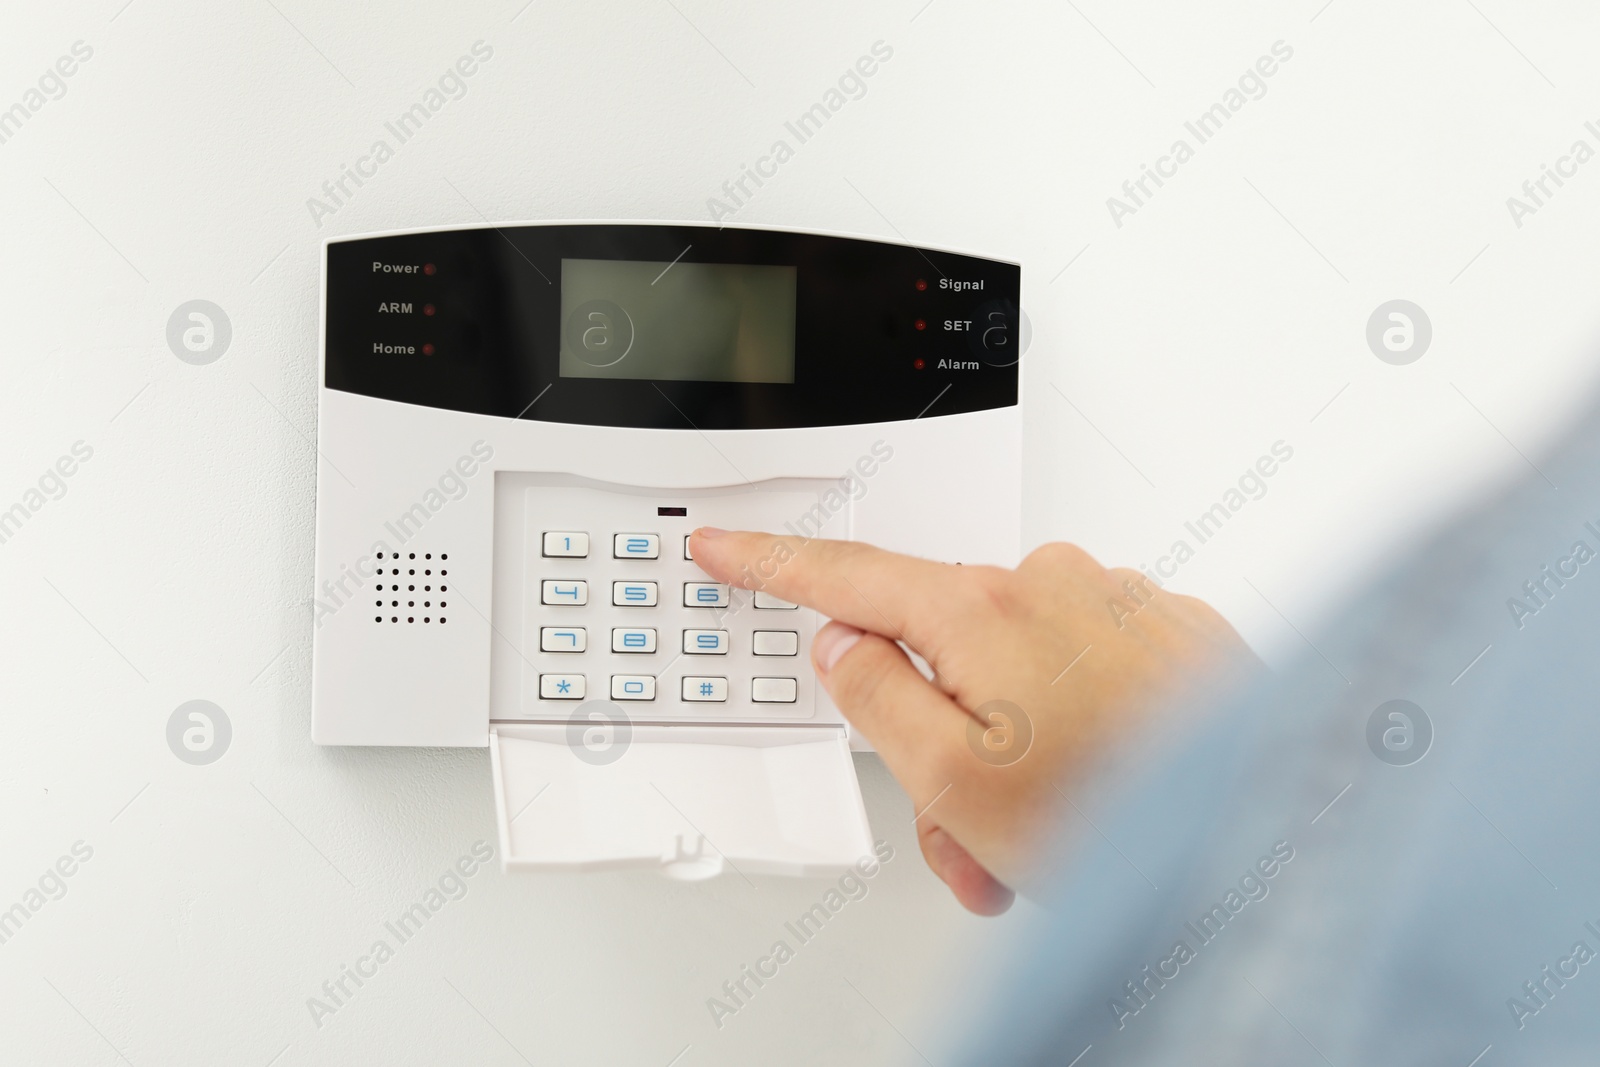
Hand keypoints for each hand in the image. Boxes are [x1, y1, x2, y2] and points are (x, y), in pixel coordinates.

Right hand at [688, 529, 1258, 915]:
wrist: (1279, 837)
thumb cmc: (1130, 817)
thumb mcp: (953, 782)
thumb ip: (874, 697)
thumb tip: (847, 647)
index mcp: (985, 609)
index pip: (846, 576)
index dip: (772, 563)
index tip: (727, 545)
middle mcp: (1057, 584)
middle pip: (944, 654)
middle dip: (940, 747)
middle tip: (969, 838)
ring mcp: (1124, 605)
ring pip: (1021, 676)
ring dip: (1015, 759)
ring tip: (1049, 845)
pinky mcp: (1176, 636)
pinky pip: (1089, 675)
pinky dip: (1078, 738)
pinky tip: (1104, 798)